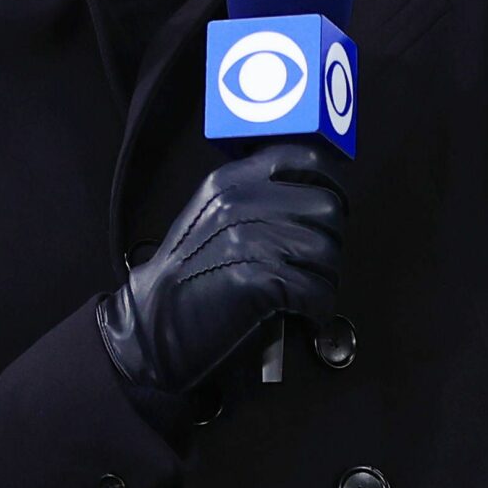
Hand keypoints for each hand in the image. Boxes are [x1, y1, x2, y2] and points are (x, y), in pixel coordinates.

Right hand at [97, 142, 346, 396]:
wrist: (152, 328)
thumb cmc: (187, 278)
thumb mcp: (212, 216)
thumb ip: (256, 197)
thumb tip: (316, 195)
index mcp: (231, 181)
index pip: (305, 159)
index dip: (331, 183)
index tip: (335, 204)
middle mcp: (241, 202)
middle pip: (327, 208)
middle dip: (329, 241)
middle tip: (313, 265)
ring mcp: (250, 239)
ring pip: (327, 252)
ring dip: (324, 279)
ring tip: (304, 293)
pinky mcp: (259, 280)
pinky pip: (317, 292)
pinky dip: (317, 309)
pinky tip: (303, 314)